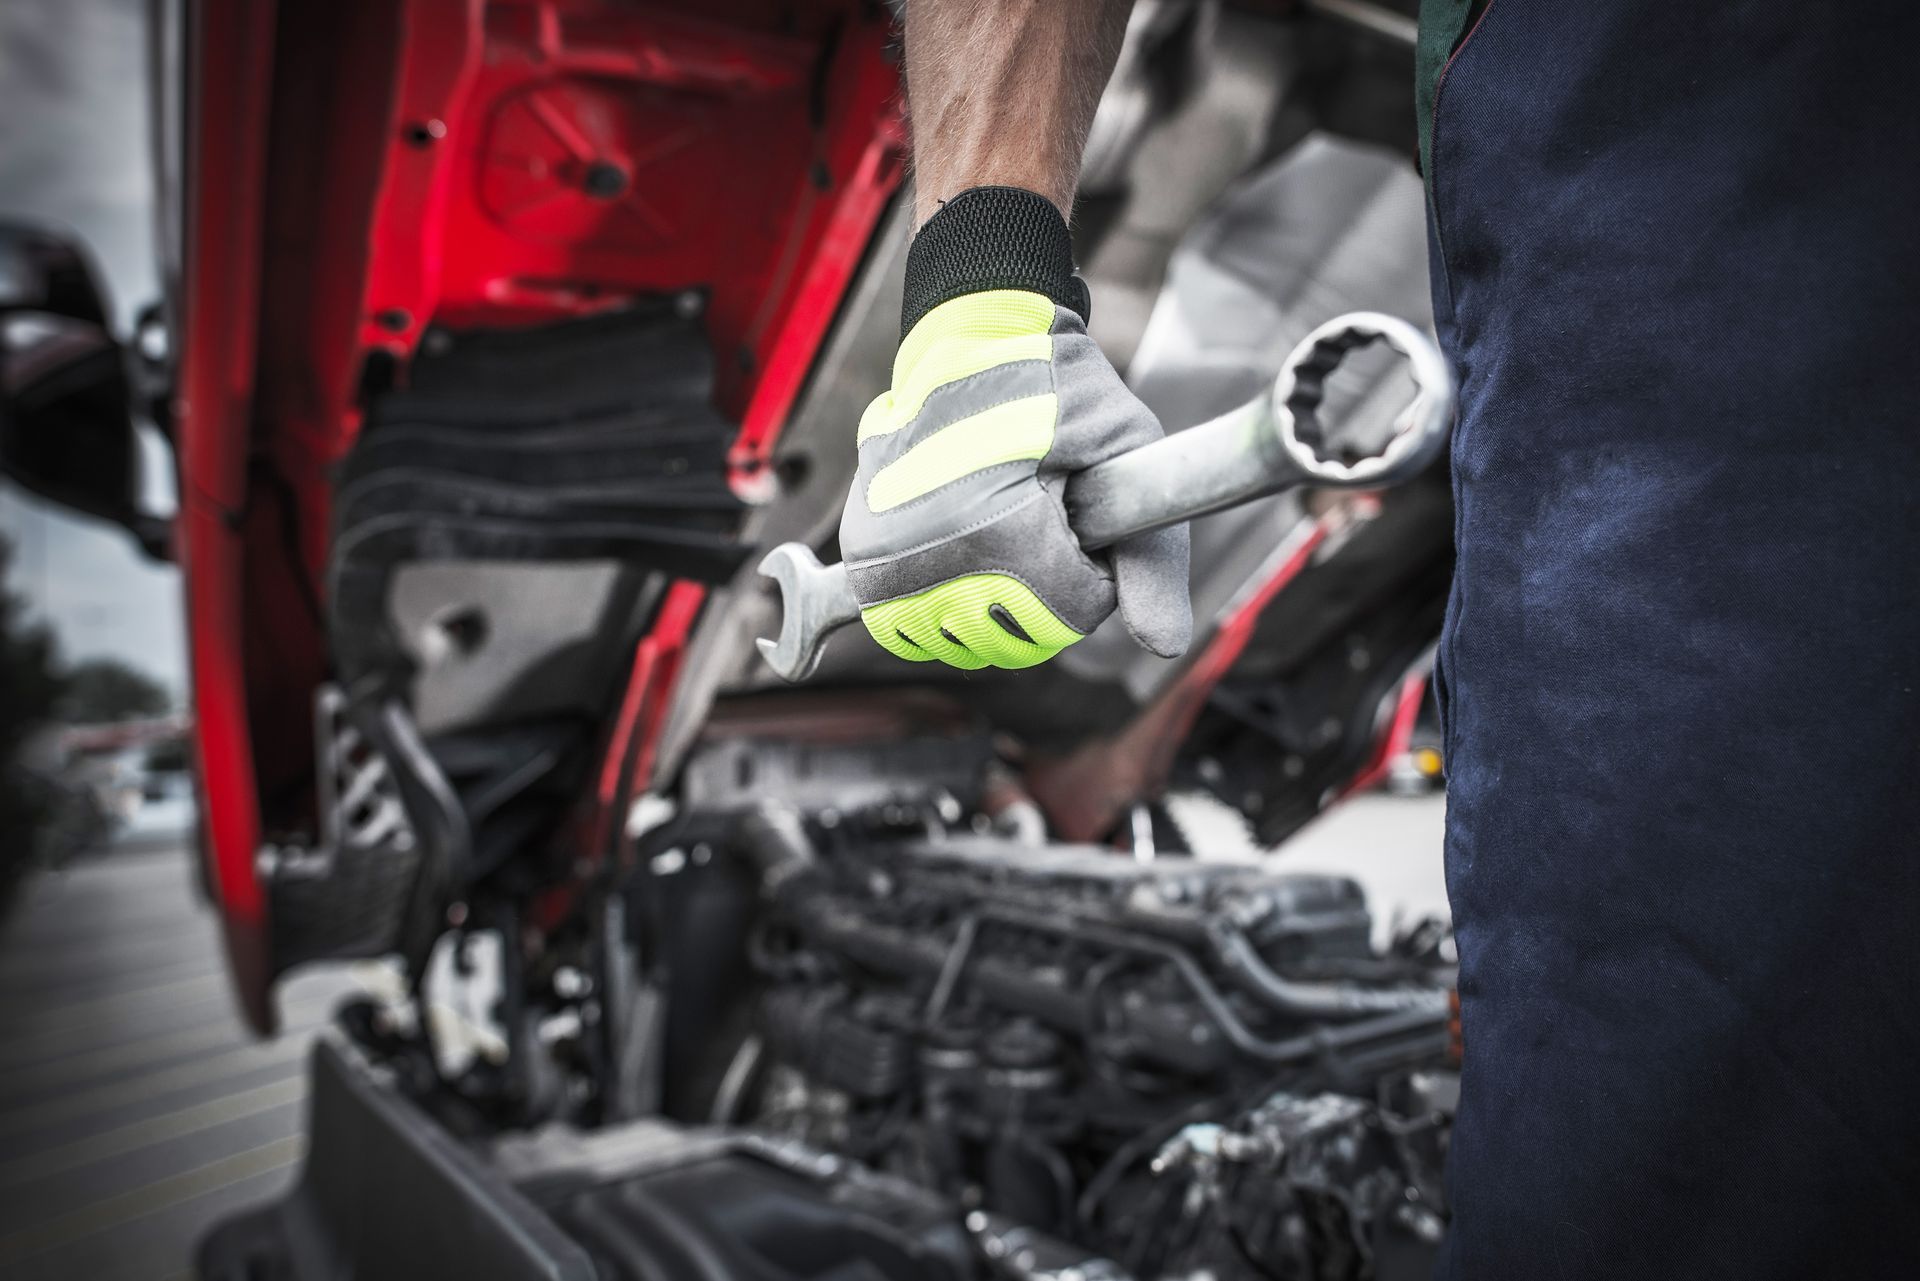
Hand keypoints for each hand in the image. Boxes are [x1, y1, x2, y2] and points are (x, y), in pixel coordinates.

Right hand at [839, 201, 1189, 671]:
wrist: (971, 336)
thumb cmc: (1055, 383)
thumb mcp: (1126, 447)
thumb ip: (1153, 557)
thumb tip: (1167, 647)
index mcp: (997, 532)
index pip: (1070, 614)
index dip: (1095, 570)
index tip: (1084, 516)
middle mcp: (927, 554)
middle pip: (1016, 638)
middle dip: (1049, 590)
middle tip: (1045, 517)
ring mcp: (884, 560)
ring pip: (964, 642)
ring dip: (996, 604)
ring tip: (1006, 529)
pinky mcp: (861, 557)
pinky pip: (911, 628)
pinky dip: (945, 609)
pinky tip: (968, 559)